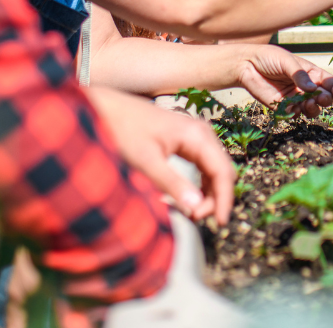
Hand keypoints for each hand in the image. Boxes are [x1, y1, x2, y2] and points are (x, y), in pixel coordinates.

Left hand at [83, 86, 234, 224]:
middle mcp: (202, 134)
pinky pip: (202, 166)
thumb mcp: (145, 160)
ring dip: (207, 193)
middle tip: (193, 218)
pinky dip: (198, 185)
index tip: (219, 223)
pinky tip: (180, 197)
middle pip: (222, 172)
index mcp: (197, 136)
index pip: (223, 172)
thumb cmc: (123, 130)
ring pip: (213, 170)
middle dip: (215, 199)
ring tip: (187, 212)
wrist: (107, 108)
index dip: (224, 200)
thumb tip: (195, 206)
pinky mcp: (186, 141)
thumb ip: (171, 183)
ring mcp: (195, 136)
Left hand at [233, 45, 332, 116]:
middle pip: (324, 97)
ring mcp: (296, 98)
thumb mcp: (286, 61)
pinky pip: (295, 114)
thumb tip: (312, 88)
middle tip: (322, 98)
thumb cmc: (268, 58)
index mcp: (311, 73)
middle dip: (326, 99)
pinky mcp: (283, 107)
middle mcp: (306, 87)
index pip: (329, 82)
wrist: (246, 65)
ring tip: (309, 103)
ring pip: (312, 109)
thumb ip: (299, 74)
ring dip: (314, 108)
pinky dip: (296, 113)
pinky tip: (293, 107)